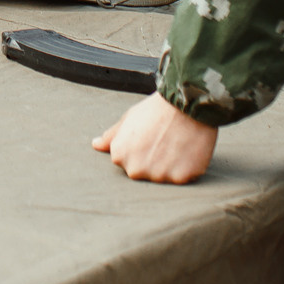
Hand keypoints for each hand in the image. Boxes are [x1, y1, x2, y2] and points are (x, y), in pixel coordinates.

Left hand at [93, 93, 217, 182]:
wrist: (187, 105)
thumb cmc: (157, 110)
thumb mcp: (129, 118)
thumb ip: (111, 136)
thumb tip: (96, 145)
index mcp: (120, 156)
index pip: (127, 162)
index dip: (140, 149)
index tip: (149, 137)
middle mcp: (135, 169)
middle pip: (144, 173)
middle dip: (153, 161)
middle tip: (164, 141)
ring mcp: (158, 176)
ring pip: (164, 177)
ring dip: (170, 165)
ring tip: (176, 143)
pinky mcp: (181, 178)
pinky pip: (183, 178)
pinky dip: (187, 168)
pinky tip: (187, 150)